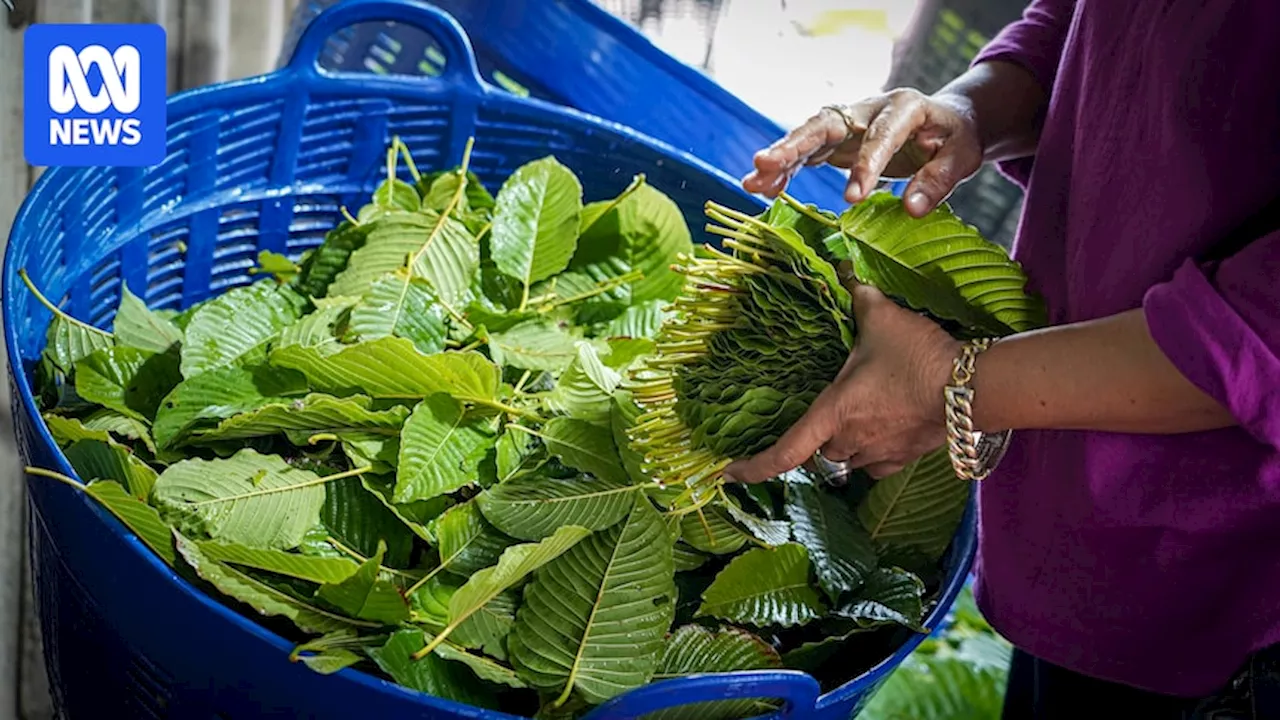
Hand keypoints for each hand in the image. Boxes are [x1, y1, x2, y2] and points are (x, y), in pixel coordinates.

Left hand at [722, 267, 961, 483]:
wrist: (972, 387)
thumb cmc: (918, 357)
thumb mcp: (882, 317)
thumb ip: (858, 295)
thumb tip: (845, 268)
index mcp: (832, 413)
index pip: (782, 453)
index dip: (752, 468)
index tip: (729, 474)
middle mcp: (850, 442)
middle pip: (816, 454)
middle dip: (812, 441)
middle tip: (817, 417)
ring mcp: (879, 454)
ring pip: (846, 461)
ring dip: (843, 445)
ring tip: (853, 418)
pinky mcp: (906, 458)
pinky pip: (877, 465)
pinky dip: (872, 453)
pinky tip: (881, 432)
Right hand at [741, 89, 983, 216]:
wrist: (947, 123)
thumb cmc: (955, 140)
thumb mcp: (961, 157)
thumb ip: (937, 181)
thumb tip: (911, 210)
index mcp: (904, 107)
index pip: (880, 134)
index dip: (865, 164)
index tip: (853, 199)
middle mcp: (868, 109)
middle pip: (826, 122)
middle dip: (794, 144)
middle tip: (765, 164)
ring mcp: (849, 122)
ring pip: (808, 135)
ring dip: (779, 158)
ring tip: (752, 183)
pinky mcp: (837, 139)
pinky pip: (807, 153)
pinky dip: (786, 170)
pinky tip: (764, 189)